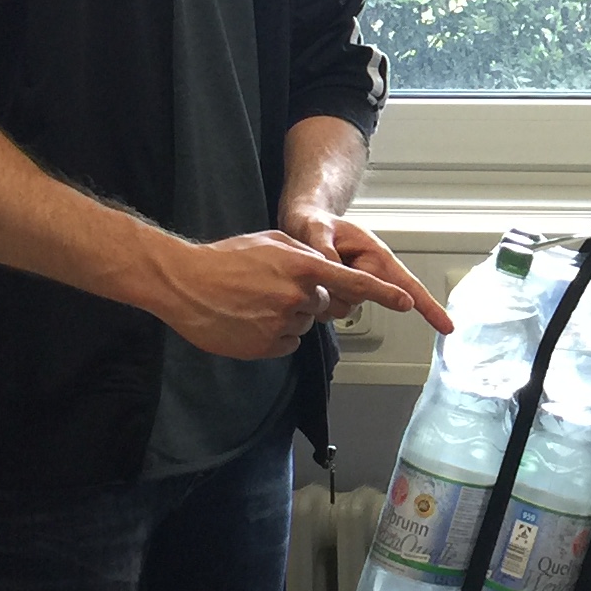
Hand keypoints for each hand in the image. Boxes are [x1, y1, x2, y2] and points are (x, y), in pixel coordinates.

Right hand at [158, 231, 408, 359]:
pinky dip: (275, 334)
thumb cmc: (226, 259)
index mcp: (302, 268)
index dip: (382, 294)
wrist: (185, 284)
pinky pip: (287, 343)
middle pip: (324, 305)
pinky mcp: (268, 347)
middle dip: (307, 298)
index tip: (406, 303)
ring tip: (253, 302)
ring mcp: (282, 325)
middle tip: (270, 287)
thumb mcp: (272, 242)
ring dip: (288, 316)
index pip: (353, 283)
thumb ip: (306, 254)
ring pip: (304, 324)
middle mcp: (297, 298)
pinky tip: (250, 319)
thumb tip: (326, 268)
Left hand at [279, 205, 456, 332]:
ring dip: (326, 295)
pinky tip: (313, 280)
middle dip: (339, 289)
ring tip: (315, 268)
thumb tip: (333, 272)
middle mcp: (372, 273)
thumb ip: (324, 251)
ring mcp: (358, 287)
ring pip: (345, 309)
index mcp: (377, 256)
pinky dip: (318, 300)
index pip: (408, 285)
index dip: (429, 307)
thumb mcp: (317, 229)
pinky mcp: (344, 297)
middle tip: (320, 263)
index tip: (447, 327)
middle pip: (364, 299)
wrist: (304, 224)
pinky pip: (332, 312)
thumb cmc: (317, 223)